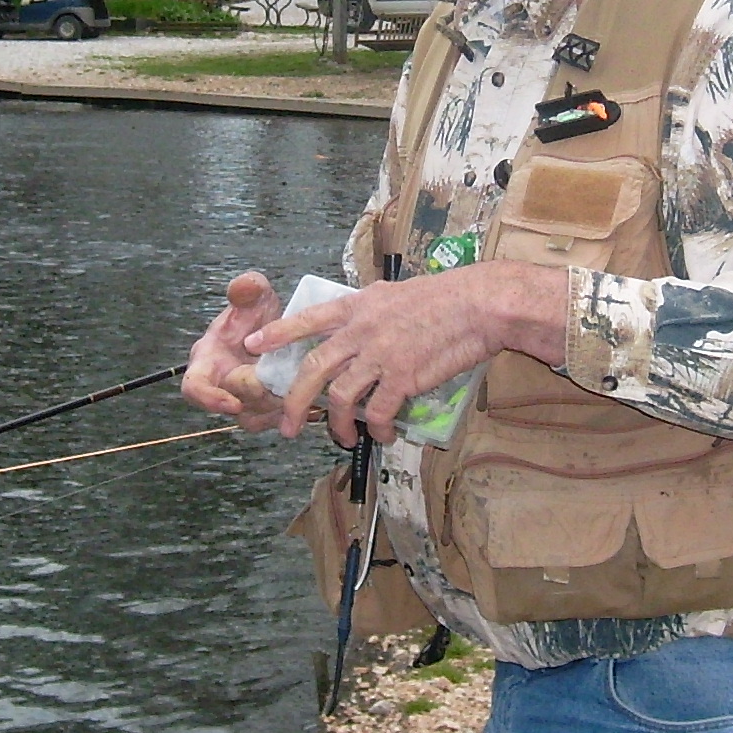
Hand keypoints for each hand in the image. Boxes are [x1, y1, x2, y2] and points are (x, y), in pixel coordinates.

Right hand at [181, 270, 288, 431]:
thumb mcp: (255, 294)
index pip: (194, 387)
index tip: (234, 403)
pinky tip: (308, 398)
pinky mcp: (261, 409)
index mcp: (208, 360)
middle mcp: (220, 383)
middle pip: (234, 404)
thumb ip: (248, 288)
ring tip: (298, 388)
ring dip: (277, 408)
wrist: (275, 327)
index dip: (210, 400)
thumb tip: (243, 286)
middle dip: (261, 395)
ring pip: (254, 419)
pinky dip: (290, 413)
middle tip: (284, 381)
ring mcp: (240, 400)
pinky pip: (272, 421)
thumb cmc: (256, 312)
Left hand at [253, 263, 570, 448]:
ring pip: (340, 397)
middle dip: (294, 401)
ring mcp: (380, 354)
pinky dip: (377, 428)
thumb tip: (358, 331)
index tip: (253, 345)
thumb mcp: (396, 295)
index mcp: (358, 307)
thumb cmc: (446, 298)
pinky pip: (378, 411)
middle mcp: (361, 330)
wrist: (479, 305)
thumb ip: (372, 313)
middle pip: (313, 369)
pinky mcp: (403, 376)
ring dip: (337, 424)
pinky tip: (382, 435)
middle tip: (287, 425)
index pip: (308, 319)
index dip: (279, 334)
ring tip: (342, 437)